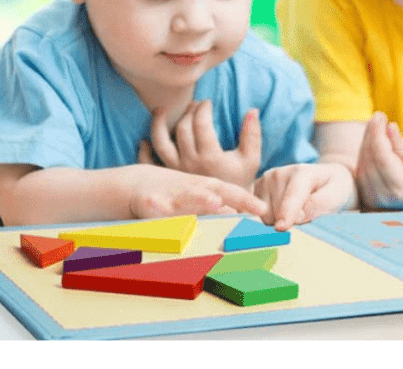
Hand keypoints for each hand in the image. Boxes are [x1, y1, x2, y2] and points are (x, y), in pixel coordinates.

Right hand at [128, 164, 267, 218]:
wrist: (139, 183)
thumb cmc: (180, 193)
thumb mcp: (205, 197)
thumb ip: (228, 207)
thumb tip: (256, 218)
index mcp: (209, 188)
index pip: (232, 193)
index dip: (247, 200)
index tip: (263, 209)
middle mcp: (194, 189)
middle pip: (215, 192)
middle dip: (236, 197)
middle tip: (252, 206)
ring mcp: (173, 195)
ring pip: (188, 198)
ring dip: (201, 198)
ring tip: (215, 201)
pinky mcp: (150, 202)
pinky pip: (155, 206)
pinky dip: (157, 205)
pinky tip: (157, 204)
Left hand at [139, 101, 261, 189]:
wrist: (228, 211)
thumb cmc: (240, 182)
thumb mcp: (251, 159)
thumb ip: (252, 134)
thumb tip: (252, 110)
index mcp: (210, 157)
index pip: (201, 123)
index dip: (203, 108)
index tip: (207, 103)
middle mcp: (190, 162)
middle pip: (182, 128)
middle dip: (188, 112)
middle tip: (194, 105)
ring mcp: (175, 170)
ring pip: (160, 141)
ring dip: (159, 122)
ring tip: (160, 110)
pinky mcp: (166, 178)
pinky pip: (148, 161)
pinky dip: (144, 150)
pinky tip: (145, 140)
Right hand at [254, 162, 355, 230]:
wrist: (325, 179)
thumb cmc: (333, 189)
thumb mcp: (336, 196)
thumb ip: (318, 205)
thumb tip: (297, 218)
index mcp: (301, 172)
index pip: (292, 196)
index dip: (287, 213)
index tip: (281, 228)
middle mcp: (279, 173)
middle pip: (276, 210)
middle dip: (289, 220)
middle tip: (304, 215)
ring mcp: (266, 180)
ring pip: (265, 214)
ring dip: (279, 220)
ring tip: (295, 211)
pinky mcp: (258, 189)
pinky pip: (258, 214)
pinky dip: (271, 218)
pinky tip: (283, 210)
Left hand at [356, 112, 402, 210]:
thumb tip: (389, 126)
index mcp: (401, 189)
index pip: (382, 156)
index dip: (378, 133)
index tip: (380, 115)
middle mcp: (383, 198)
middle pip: (369, 159)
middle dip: (371, 134)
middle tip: (378, 116)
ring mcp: (373, 201)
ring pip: (362, 164)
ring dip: (367, 142)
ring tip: (377, 126)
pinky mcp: (367, 199)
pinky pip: (361, 170)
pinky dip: (366, 153)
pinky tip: (373, 140)